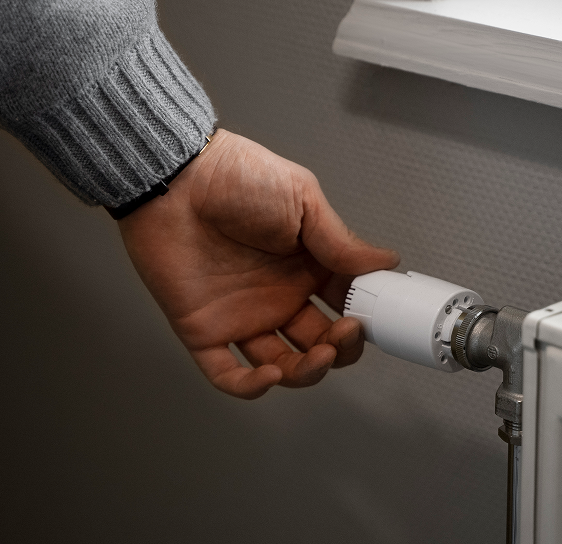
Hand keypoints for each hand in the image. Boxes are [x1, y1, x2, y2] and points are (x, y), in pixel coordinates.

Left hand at [117, 129, 398, 398]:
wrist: (175, 176)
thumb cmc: (235, 176)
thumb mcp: (303, 199)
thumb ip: (341, 240)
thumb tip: (386, 261)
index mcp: (306, 266)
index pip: (346, 306)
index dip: (364, 317)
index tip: (378, 316)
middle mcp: (279, 296)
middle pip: (322, 343)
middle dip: (342, 348)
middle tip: (347, 333)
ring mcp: (244, 316)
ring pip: (285, 365)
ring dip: (308, 371)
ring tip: (320, 355)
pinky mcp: (205, 331)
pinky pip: (228, 374)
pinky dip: (251, 386)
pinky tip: (270, 374)